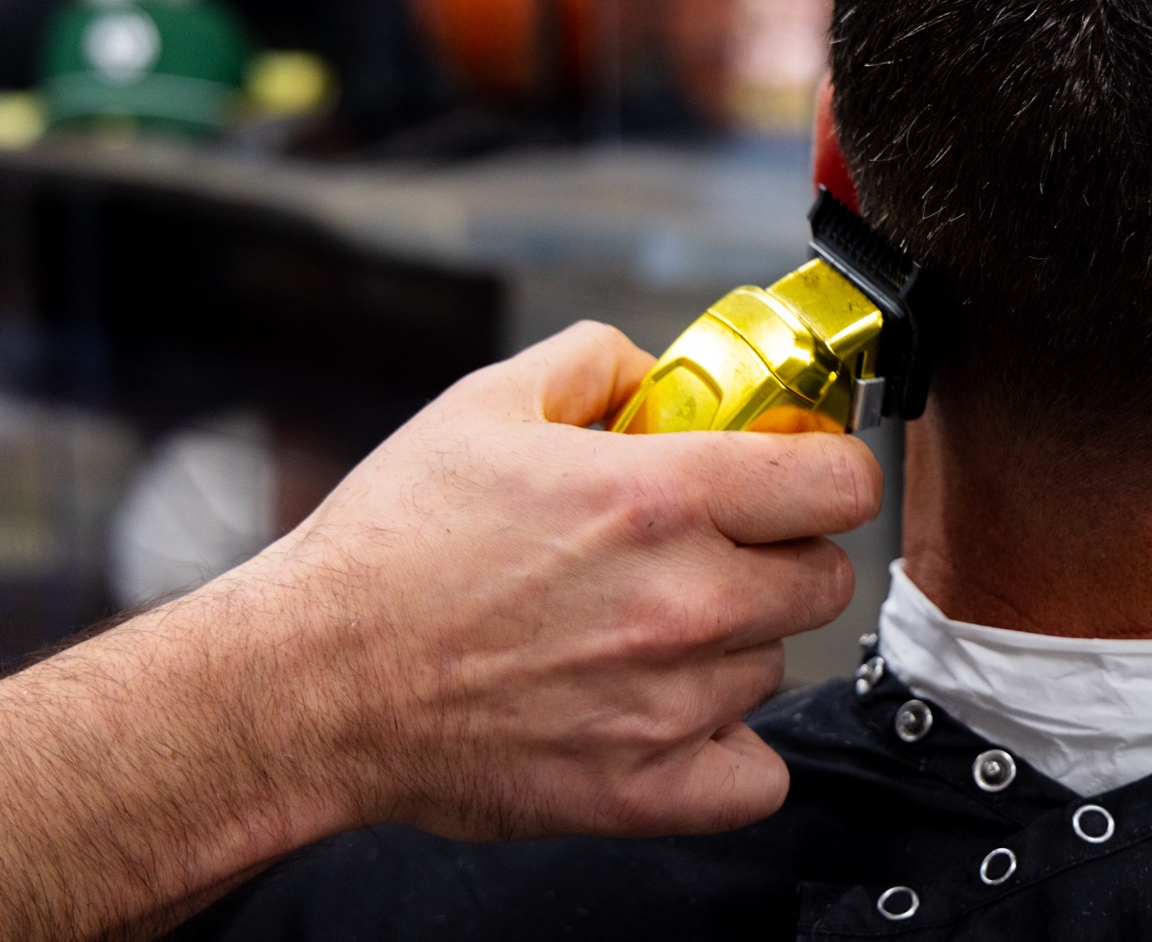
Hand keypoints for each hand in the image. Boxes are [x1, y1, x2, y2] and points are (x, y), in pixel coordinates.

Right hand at [241, 320, 882, 841]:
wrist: (311, 680)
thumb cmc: (390, 548)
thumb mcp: (488, 404)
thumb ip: (596, 362)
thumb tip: (659, 372)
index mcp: (659, 497)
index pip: (840, 484)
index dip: (825, 472)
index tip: (798, 478)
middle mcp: (683, 600)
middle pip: (823, 578)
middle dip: (778, 554)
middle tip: (711, 551)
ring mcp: (668, 702)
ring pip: (776, 664)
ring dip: (735, 644)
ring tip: (648, 628)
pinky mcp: (642, 789)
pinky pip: (755, 775)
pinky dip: (726, 747)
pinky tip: (671, 710)